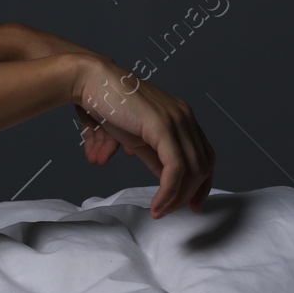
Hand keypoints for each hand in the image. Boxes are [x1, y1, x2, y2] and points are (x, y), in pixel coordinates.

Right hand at [69, 55, 214, 218]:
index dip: (202, 182)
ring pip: (192, 169)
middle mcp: (185, 116)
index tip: (191, 203)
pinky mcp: (163, 126)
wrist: (89, 81)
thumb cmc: (106, 104)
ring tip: (159, 210)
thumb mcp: (135, 137)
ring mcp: (176, 120)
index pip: (204, 154)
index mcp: (181, 117)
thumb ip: (152, 156)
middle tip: (173, 211)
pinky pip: (176, 168)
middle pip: (204, 164)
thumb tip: (161, 180)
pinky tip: (157, 204)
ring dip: (177, 197)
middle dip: (191, 193)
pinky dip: (168, 191)